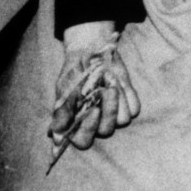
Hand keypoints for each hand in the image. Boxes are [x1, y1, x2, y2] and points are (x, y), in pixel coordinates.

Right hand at [49, 21, 140, 150]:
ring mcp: (113, 114)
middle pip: (106, 131)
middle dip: (108, 111)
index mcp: (78, 124)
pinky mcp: (128, 104)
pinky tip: (118, 80)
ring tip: (110, 79)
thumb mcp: (65, 88)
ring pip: (123, 121)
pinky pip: (134, 109)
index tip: (93, 110)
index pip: (83, 140)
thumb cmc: (74, 72)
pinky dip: (127, 94)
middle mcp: (97, 123)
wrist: (89, 50)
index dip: (89, 129)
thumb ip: (62, 110)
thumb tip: (55, 134)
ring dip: (117, 100)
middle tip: (108, 90)